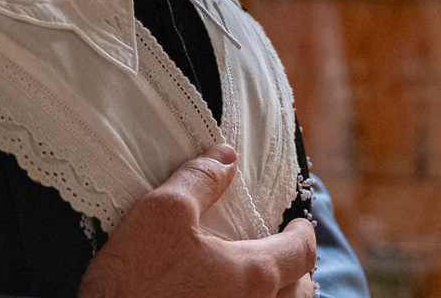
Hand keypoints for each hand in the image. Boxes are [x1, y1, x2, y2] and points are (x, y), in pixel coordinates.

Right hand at [78, 144, 317, 297]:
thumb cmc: (136, 277)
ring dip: (285, 294)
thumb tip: (226, 156)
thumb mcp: (163, 211)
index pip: (301, 251)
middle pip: (301, 292)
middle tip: (287, 253)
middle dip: (300, 270)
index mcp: (253, 274)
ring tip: (270, 282)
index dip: (304, 233)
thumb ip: (200, 179)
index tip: (299, 224)